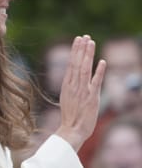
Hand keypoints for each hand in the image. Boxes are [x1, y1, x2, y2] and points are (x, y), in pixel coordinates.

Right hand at [55, 35, 105, 150]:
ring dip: (87, 55)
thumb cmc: (70, 118)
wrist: (71, 131)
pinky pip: (95, 82)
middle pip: (77, 64)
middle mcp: (73, 86)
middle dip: (80, 49)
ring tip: (90, 43)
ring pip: (84, 69)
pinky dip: (98, 72)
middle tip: (84, 36)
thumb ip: (72, 88)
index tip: (78, 40)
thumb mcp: (67, 99)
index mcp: (67, 86)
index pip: (71, 65)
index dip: (75, 51)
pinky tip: (102, 62)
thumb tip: (74, 79)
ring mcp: (82, 91)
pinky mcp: (91, 98)